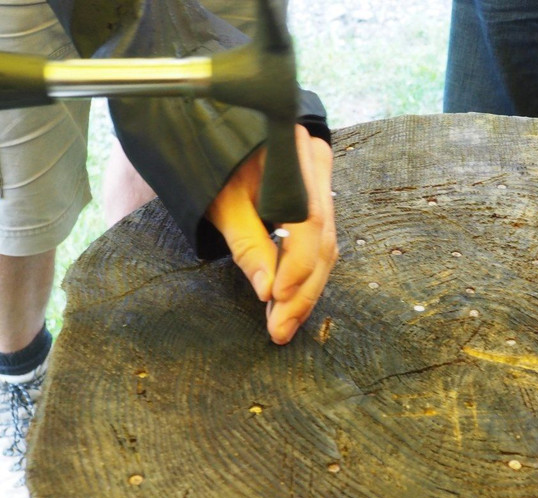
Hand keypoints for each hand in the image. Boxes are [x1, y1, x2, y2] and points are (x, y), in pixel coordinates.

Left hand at [205, 125, 337, 343]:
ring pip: (326, 246)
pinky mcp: (317, 198)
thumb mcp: (222, 202)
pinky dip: (304, 274)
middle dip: (303, 290)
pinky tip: (289, 301)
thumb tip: (267, 293)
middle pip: (324, 239)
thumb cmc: (212, 161)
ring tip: (284, 325)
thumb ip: (247, 245)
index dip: (298, 264)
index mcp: (296, 157)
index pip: (311, 220)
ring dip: (305, 289)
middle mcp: (317, 166)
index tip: (276, 298)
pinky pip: (320, 242)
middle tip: (281, 329)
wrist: (210, 127)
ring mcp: (322, 182)